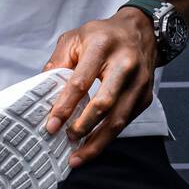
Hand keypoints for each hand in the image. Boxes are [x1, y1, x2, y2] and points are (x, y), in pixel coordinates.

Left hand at [40, 7, 158, 168]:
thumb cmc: (104, 35)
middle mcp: (124, 64)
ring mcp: (139, 82)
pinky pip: (126, 122)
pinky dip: (108, 137)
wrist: (141, 32)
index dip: (65, 106)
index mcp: (102, 46)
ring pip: (118, 120)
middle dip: (83, 127)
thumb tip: (43, 90)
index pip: (81, 82)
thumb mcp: (75, 37)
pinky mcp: (145, 96)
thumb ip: (58, 62)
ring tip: (78, 156)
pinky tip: (93, 145)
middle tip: (66, 140)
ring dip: (97, 142)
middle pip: (104, 104)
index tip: (51, 125)